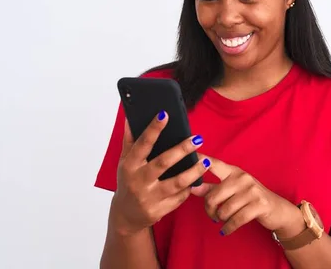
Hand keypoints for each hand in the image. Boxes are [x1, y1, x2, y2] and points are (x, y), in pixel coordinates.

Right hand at [110, 111, 209, 235]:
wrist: (125, 215)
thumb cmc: (128, 182)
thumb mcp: (124, 162)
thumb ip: (130, 140)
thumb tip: (131, 117)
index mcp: (130, 165)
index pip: (142, 144)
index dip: (153, 129)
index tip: (165, 114)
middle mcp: (138, 181)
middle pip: (164, 163)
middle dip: (182, 150)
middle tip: (197, 139)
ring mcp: (149, 197)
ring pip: (177, 183)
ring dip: (194, 171)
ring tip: (206, 161)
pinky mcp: (159, 210)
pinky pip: (179, 197)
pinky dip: (189, 188)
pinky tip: (197, 179)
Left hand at [191, 154, 304, 236]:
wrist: (276, 209)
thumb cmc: (250, 198)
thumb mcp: (232, 190)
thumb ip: (211, 188)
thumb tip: (192, 186)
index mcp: (234, 171)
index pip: (215, 164)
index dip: (201, 160)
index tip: (189, 154)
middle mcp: (242, 178)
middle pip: (213, 196)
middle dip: (210, 210)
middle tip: (213, 215)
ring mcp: (252, 191)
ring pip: (223, 210)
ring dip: (220, 220)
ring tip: (223, 220)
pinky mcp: (259, 205)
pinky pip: (235, 220)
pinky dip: (228, 228)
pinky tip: (225, 230)